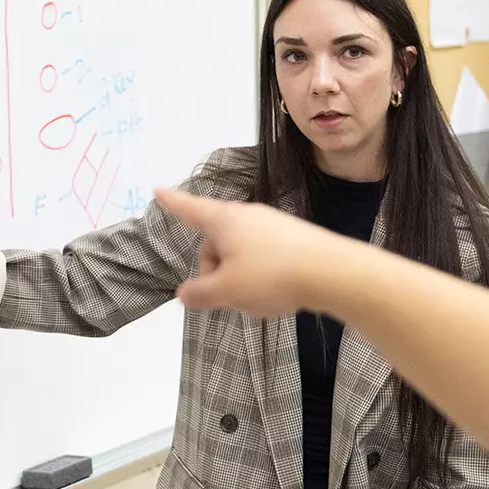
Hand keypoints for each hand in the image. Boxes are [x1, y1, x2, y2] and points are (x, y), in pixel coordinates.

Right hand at [153, 187, 346, 316]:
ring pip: (240, 253)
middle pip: (216, 243)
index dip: (172, 203)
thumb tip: (184, 294)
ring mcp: (272, 225)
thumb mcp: (227, 291)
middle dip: (214, 270)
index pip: (190, 209)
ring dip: (238, 276)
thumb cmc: (272, 276)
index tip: (157, 190)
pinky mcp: (293, 238)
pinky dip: (262, 275)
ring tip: (257, 299)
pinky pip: (264, 257)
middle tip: (226, 296)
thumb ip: (199, 293)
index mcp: (224, 221)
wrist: (332, 272)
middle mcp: (247, 215)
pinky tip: (278, 293)